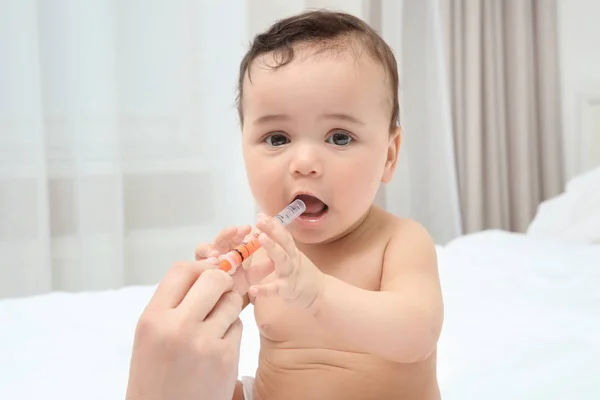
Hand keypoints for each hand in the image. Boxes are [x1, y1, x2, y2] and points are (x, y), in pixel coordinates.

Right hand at [126, 262, 242, 399]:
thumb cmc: (156, 377)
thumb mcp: (150, 337)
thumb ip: (173, 304)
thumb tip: (210, 268)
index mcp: (152, 319)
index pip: (181, 269)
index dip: (200, 266)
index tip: (208, 271)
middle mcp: (177, 327)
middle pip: (213, 278)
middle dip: (221, 281)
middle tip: (219, 293)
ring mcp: (204, 343)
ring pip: (231, 301)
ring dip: (228, 309)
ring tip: (214, 326)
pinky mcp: (226, 358)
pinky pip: (237, 327)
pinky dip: (231, 333)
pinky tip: (217, 349)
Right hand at [195, 225, 273, 294]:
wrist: (224, 305)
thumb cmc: (236, 287)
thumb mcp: (251, 278)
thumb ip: (261, 269)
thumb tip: (274, 261)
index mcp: (232, 250)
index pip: (237, 237)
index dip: (242, 232)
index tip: (250, 229)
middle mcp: (219, 252)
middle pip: (222, 238)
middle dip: (228, 233)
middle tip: (236, 230)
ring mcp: (207, 259)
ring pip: (207, 247)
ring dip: (212, 246)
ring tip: (219, 251)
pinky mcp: (198, 267)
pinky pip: (197, 258)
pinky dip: (204, 256)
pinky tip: (212, 260)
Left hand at [248, 213, 324, 310]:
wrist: (321, 294)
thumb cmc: (304, 276)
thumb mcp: (294, 259)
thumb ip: (281, 249)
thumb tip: (266, 235)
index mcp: (292, 252)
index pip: (284, 235)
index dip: (273, 224)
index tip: (261, 214)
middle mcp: (292, 260)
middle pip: (283, 242)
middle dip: (272, 230)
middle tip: (260, 220)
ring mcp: (290, 274)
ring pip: (282, 259)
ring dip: (272, 247)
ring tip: (260, 238)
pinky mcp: (287, 289)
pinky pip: (275, 289)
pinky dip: (264, 290)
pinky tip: (253, 289)